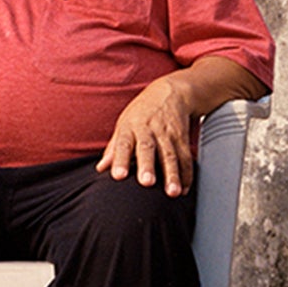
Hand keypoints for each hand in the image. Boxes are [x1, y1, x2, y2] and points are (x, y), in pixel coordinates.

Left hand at [97, 73, 199, 196]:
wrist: (169, 94)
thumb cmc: (141, 114)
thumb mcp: (123, 125)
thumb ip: (114, 149)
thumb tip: (100, 168)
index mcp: (130, 128)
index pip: (122, 144)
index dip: (119, 160)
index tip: (118, 176)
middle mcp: (148, 130)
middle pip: (148, 149)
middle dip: (147, 166)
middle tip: (146, 183)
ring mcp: (167, 134)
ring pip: (171, 155)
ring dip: (172, 175)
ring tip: (173, 192)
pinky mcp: (182, 138)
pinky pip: (186, 157)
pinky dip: (187, 174)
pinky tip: (184, 189)